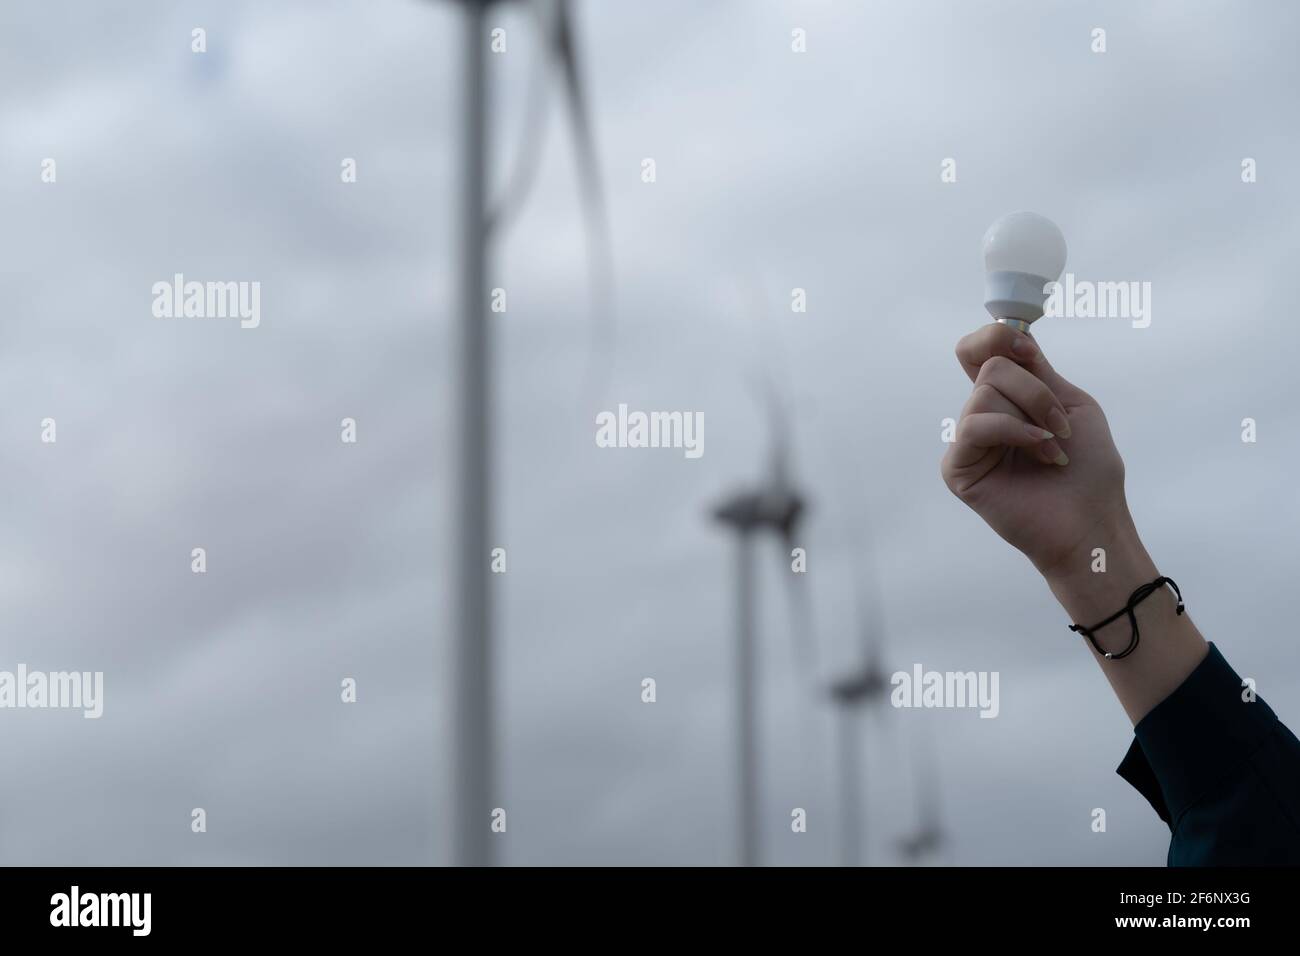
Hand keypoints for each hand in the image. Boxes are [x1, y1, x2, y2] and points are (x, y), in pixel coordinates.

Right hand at [940, 322, 1128, 578]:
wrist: (1093, 520)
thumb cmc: (1088, 471)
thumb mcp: (1070, 403)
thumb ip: (1036, 371)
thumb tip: (1010, 335)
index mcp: (1006, 399)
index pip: (977, 351)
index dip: (995, 339)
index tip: (1028, 352)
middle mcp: (981, 416)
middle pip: (990, 367)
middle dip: (1035, 391)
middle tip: (1059, 426)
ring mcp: (967, 443)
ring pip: (984, 394)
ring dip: (1032, 416)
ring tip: (1053, 449)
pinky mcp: (958, 469)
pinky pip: (974, 426)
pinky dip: (1014, 433)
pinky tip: (1041, 455)